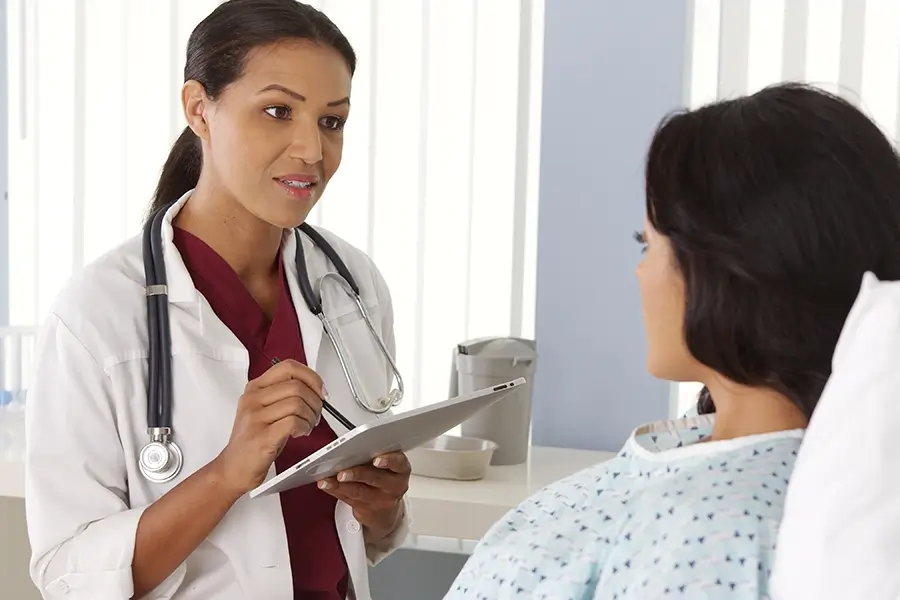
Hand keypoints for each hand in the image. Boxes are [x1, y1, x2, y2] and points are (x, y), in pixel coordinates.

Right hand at [213, 359, 325, 494]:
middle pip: (296, 385)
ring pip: (297, 403)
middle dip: (315, 401)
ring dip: (311, 416)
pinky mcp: (261, 436)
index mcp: (255, 388)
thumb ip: (284, 394)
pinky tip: (300, 433)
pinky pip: (293, 422)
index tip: (320, 391)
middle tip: (316, 414)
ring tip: (307, 426)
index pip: (288, 367)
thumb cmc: (254, 440)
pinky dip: (304, 426)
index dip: (311, 377)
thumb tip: (315, 387)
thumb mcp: (266, 410)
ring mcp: (255, 417)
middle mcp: (253, 398)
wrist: (233, 468)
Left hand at [317, 452, 410, 538]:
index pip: (398, 463)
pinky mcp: (365, 509)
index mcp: (400, 469)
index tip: (376, 460)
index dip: (389, 461)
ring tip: (327, 480)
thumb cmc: (384, 476)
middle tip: (343, 472)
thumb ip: (375, 455)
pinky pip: (347, 499)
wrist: (385, 507)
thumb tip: (351, 445)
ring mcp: (380, 500)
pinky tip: (325, 484)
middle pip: (375, 478)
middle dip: (357, 474)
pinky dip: (334, 490)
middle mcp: (393, 486)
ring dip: (340, 485)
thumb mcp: (388, 466)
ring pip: (359, 492)